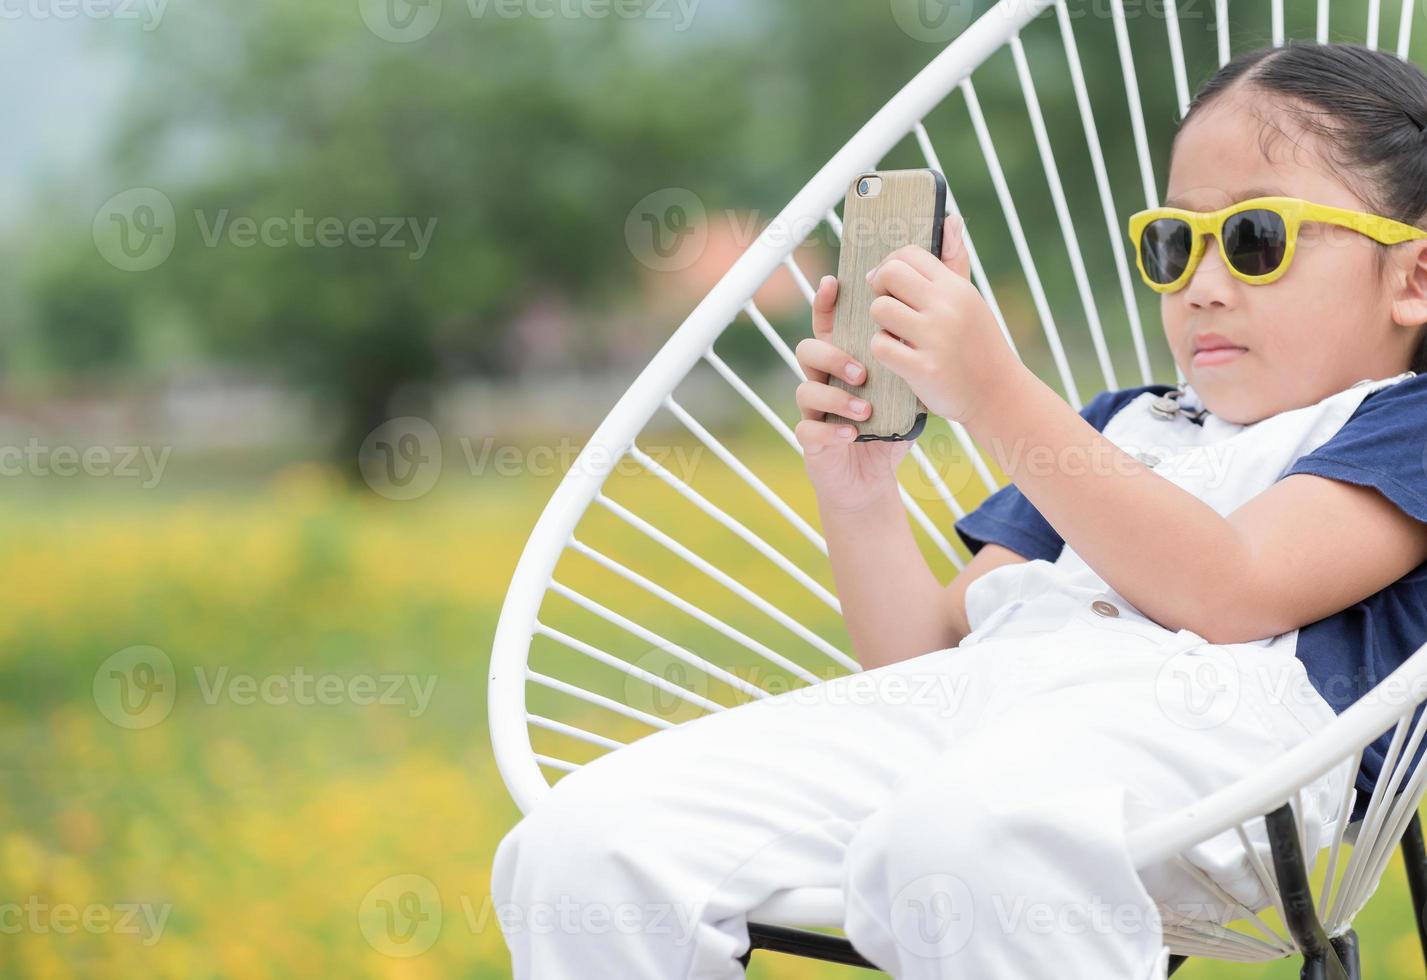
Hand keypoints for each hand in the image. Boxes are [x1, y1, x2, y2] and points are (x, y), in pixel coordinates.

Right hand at [794, 275, 912, 513]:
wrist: (873, 476)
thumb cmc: (891, 423)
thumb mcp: (910, 384)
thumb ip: (917, 350)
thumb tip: (941, 304)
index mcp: (844, 358)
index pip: (828, 322)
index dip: (826, 301)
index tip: (835, 284)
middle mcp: (823, 378)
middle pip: (808, 349)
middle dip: (832, 355)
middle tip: (863, 371)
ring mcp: (813, 408)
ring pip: (806, 388)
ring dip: (835, 396)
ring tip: (864, 410)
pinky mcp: (811, 439)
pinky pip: (808, 428)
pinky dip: (830, 430)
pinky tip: (853, 434)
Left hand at [864, 214, 1024, 426]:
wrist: (996, 393)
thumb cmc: (976, 344)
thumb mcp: (969, 300)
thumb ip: (954, 261)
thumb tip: (951, 219)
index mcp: (955, 287)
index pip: (908, 254)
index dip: (890, 266)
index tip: (889, 284)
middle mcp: (946, 306)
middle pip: (888, 274)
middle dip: (879, 290)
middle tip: (888, 308)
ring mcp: (935, 336)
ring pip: (879, 310)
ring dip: (880, 324)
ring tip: (896, 335)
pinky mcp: (923, 367)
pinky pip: (880, 346)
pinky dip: (883, 352)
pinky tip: (898, 358)